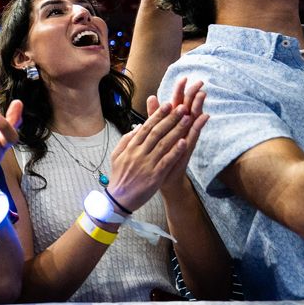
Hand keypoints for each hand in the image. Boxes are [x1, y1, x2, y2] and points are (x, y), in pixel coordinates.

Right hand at [107, 92, 194, 211]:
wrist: (119, 199)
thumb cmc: (119, 176)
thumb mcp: (116, 155)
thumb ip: (126, 140)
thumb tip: (137, 127)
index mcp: (130, 147)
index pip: (146, 127)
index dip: (158, 115)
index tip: (168, 105)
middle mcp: (138, 153)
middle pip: (156, 132)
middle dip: (170, 119)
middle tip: (181, 108)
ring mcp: (146, 164)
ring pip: (163, 144)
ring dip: (176, 130)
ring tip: (187, 119)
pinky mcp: (154, 176)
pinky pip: (166, 161)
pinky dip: (175, 151)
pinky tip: (184, 141)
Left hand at [157, 78, 209, 192]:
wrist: (159, 176)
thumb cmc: (157, 152)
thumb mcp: (153, 131)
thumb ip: (154, 114)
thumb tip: (152, 96)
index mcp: (171, 123)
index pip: (176, 103)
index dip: (179, 91)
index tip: (183, 77)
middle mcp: (181, 128)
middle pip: (188, 108)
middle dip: (193, 94)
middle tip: (199, 81)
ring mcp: (185, 137)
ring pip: (193, 119)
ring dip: (198, 106)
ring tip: (203, 94)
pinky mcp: (187, 148)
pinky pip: (194, 135)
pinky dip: (199, 125)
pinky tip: (204, 116)